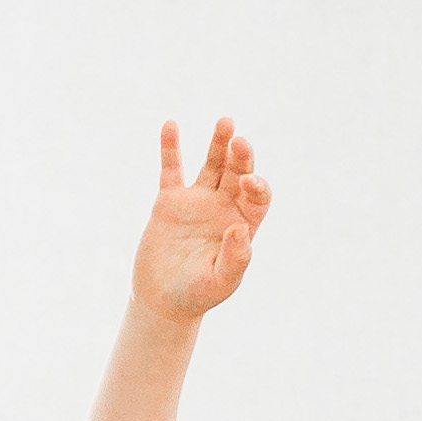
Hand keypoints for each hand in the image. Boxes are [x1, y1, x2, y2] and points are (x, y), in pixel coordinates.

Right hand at [134, 120, 268, 320]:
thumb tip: (239, 229)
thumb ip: (235, 259)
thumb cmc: (197, 295)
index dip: (256, 186)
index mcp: (243, 226)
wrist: (163, 298)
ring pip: (212, 165)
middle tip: (239, 141)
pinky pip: (172, 169)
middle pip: (237, 174)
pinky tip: (171, 125)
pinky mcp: (170, 201)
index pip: (257, 197)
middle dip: (241, 158)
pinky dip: (171, 148)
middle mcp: (224, 208)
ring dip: (218, 144)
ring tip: (226, 122)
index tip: (248, 183)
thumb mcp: (220, 282)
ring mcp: (198, 202)